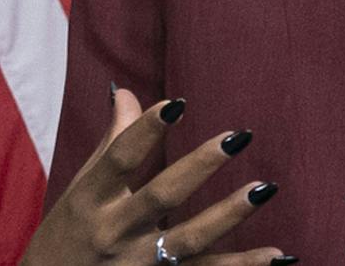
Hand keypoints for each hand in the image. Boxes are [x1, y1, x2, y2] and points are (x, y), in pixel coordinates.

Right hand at [23, 87, 291, 265]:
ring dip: (228, 215)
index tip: (177, 103)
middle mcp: (113, 231)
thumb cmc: (69, 234)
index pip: (119, 158)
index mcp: (90, 199)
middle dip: (199, 165)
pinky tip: (276, 255)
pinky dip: (241, 265)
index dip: (147, 130)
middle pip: (161, 196)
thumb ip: (112, 144)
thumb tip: (130, 95)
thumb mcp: (81, 189)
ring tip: (263, 189)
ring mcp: (136, 263)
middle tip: (237, 137)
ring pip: (188, 240)